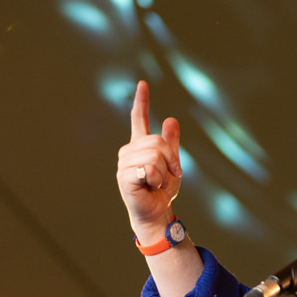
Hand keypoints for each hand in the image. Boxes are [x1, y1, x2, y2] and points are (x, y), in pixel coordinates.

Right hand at [116, 80, 182, 237]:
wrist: (157, 213)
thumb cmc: (163, 191)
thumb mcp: (172, 164)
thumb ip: (171, 143)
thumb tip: (171, 119)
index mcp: (140, 146)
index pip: (138, 119)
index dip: (141, 101)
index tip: (143, 84)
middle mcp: (129, 151)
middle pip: (157, 141)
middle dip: (171, 159)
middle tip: (171, 174)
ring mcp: (124, 163)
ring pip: (154, 155)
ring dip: (164, 172)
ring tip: (157, 183)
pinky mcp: (124, 176)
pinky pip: (148, 168)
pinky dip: (156, 179)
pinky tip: (150, 186)